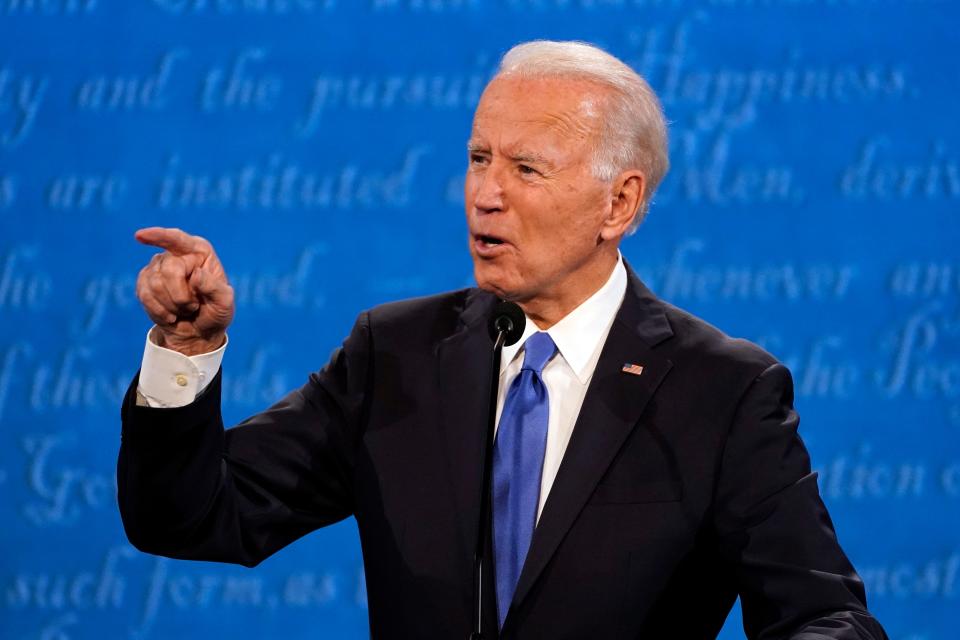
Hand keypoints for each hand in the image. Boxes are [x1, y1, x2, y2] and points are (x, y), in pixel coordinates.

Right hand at [134, 227, 234, 355]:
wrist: (199, 332)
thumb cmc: (215, 312)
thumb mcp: (224, 303)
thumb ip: (215, 288)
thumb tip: (196, 274)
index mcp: (200, 251)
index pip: (178, 239)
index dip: (159, 236)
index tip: (140, 235)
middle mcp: (176, 254)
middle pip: (169, 270)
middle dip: (182, 296)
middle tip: (194, 306)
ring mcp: (158, 267)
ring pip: (155, 285)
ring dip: (172, 305)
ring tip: (185, 309)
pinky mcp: (145, 282)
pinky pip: (144, 295)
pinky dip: (160, 311)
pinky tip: (171, 315)